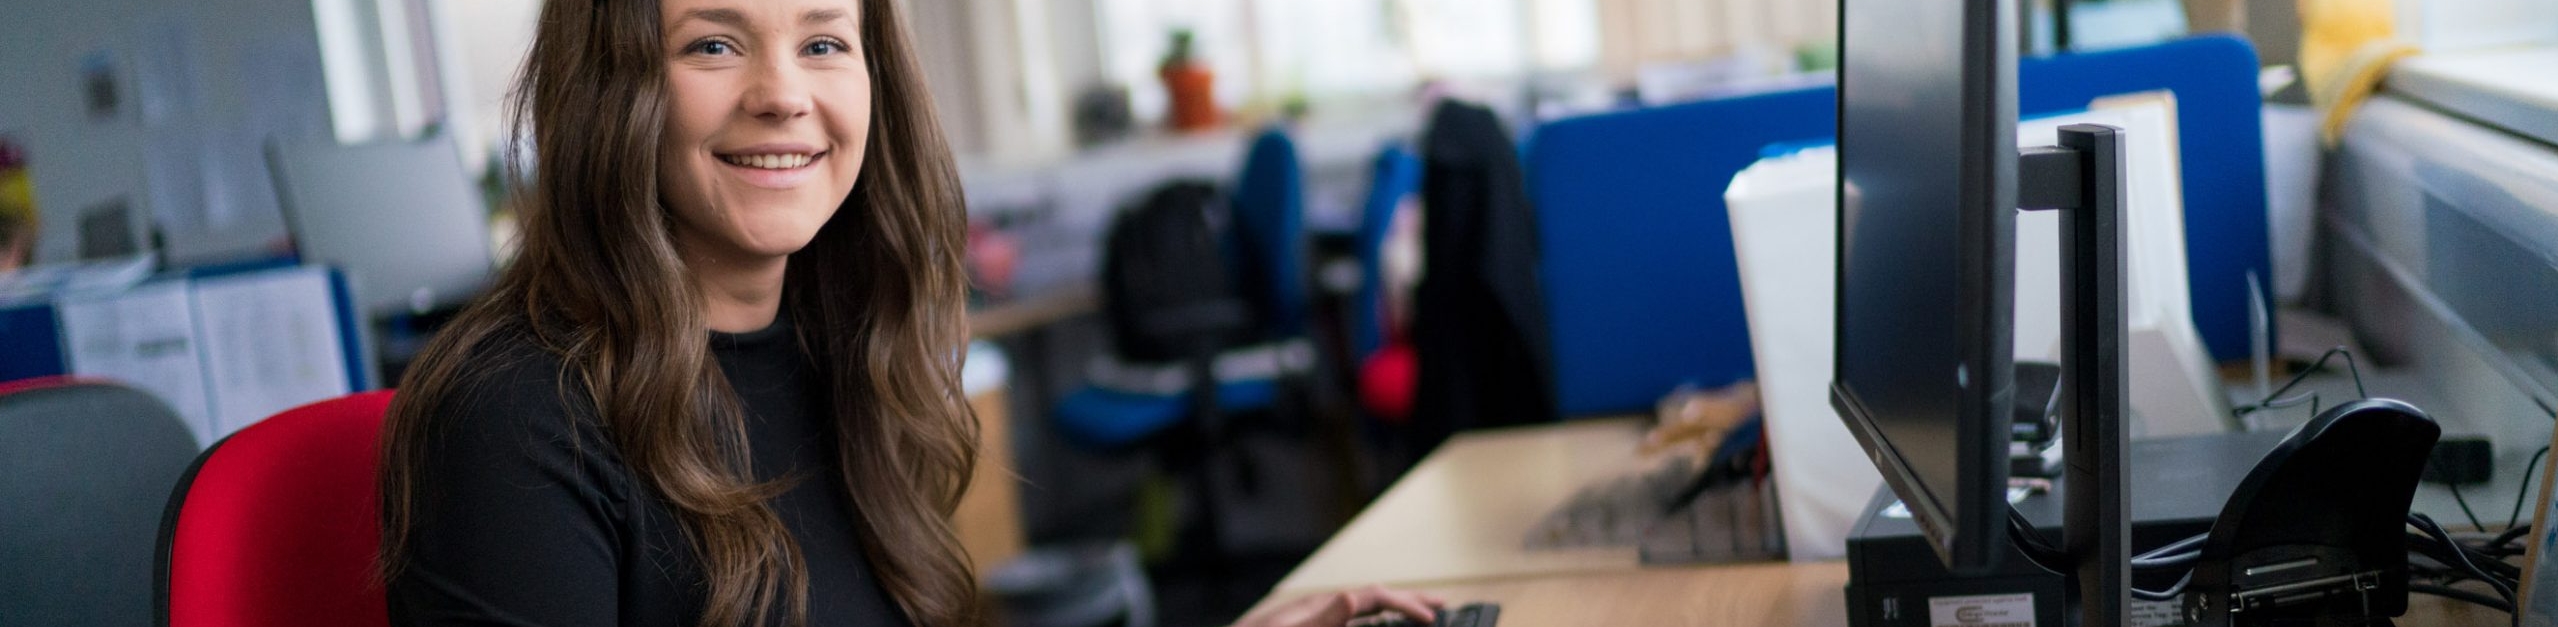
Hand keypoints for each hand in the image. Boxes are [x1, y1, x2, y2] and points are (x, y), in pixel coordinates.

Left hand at [1234, 585, 1447, 626]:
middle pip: (1370, 601)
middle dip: (1407, 601)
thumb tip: (1352, 596)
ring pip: (1360, 615)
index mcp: (1314, 609)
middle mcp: (1314, 613)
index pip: (1371, 598)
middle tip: (1442, 604)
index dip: (1405, 604)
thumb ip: (1319, 621)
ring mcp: (1309, 624)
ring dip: (1391, 614)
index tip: (1432, 619)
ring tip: (1418, 617)